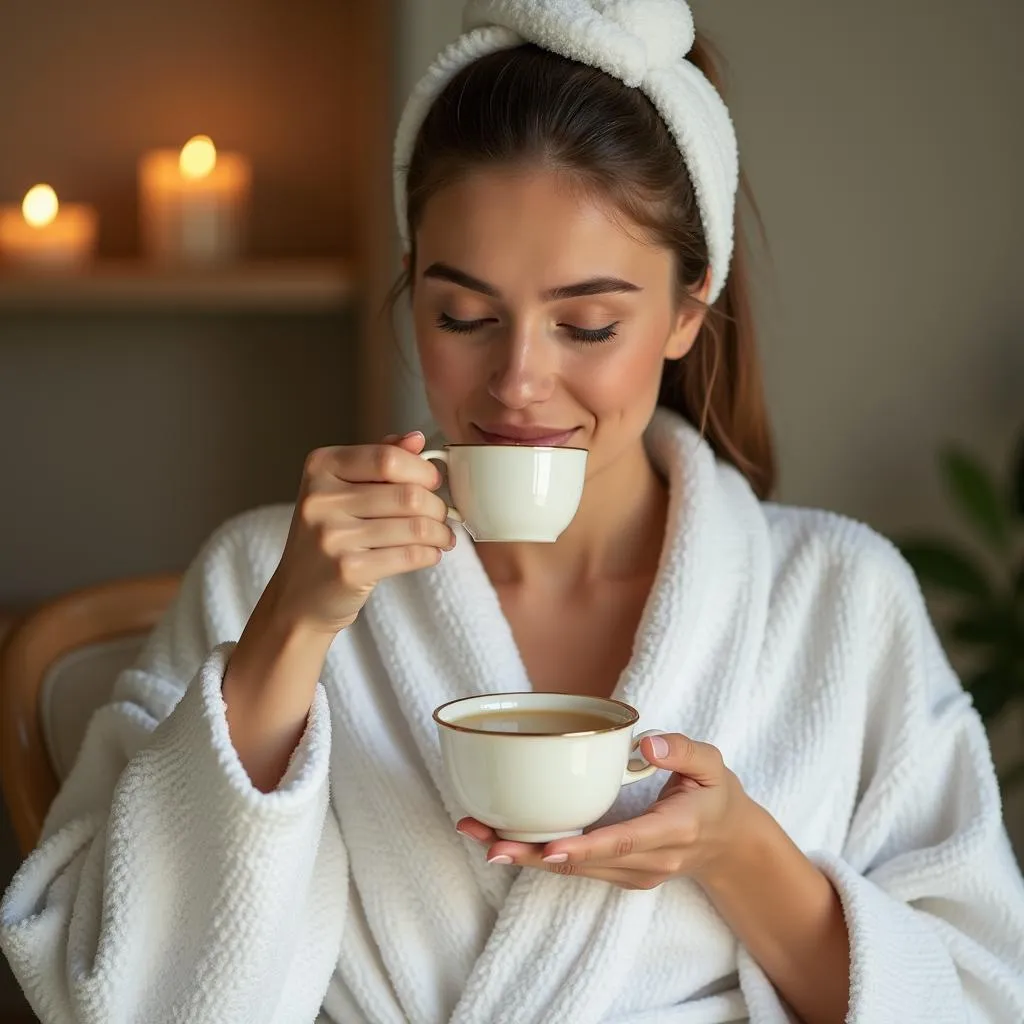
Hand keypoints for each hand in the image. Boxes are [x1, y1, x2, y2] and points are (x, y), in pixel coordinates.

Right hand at [265, 430, 455, 635]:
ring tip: (443, 537)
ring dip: (440, 533)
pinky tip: (431, 553)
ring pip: (414, 526)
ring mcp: (332, 536)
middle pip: (407, 494)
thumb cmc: (328, 538)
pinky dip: (430, 554)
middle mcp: (320, 499)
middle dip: (436, 506)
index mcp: (320, 468)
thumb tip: (416, 438)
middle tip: (443, 516)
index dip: (421, 470)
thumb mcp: (341, 491)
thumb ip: (377, 462)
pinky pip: (409, 555)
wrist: (298, 597)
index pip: (387, 458)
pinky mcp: (347, 570)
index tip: (434, 482)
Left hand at [457, 733, 752, 889]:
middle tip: (488, 843)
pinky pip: (576, 868)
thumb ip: (684, 751)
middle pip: (585, 862)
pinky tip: (504, 839)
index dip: (585, 848)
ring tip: (479, 835)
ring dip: (527, 856)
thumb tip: (648, 743)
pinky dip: (540, 855)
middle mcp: (649, 861)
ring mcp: (633, 874)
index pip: (625, 841)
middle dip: (534, 854)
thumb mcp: (713, 765)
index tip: (549, 848)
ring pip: (573, 869)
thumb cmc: (715, 797)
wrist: (729, 845)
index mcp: (673, 830)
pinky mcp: (619, 874)